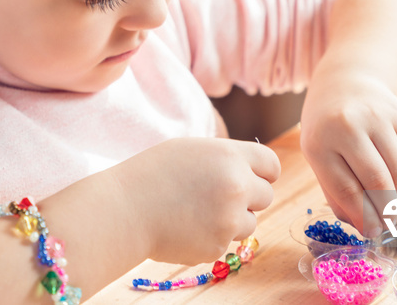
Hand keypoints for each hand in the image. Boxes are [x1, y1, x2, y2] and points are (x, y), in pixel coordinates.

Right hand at [116, 138, 279, 264]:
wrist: (124, 209)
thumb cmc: (154, 174)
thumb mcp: (194, 150)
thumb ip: (227, 159)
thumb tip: (252, 173)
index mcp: (231, 156)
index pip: (272, 165)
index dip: (263, 172)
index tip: (253, 177)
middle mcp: (237, 186)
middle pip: (266, 195)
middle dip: (248, 197)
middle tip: (218, 196)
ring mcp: (229, 219)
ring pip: (250, 223)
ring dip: (232, 219)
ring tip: (197, 211)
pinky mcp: (218, 246)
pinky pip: (227, 241)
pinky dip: (212, 237)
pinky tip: (187, 227)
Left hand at [300, 68, 396, 237]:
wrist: (347, 81)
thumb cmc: (327, 127)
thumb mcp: (318, 153)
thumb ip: (335, 190)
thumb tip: (363, 226)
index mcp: (319, 141)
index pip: (345, 188)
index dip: (362, 216)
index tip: (372, 233)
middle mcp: (347, 126)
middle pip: (376, 181)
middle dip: (386, 211)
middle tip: (389, 226)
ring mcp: (376, 118)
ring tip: (396, 209)